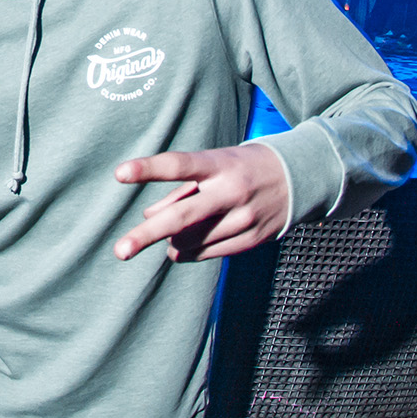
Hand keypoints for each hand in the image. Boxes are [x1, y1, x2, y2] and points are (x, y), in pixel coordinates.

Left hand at [112, 143, 288, 262]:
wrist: (297, 177)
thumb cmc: (241, 167)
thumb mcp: (213, 164)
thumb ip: (181, 188)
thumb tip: (149, 217)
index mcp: (218, 164)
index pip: (177, 165)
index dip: (147, 169)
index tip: (119, 173)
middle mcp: (231, 191)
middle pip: (181, 217)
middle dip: (147, 235)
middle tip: (120, 251)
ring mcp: (243, 218)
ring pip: (191, 241)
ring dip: (171, 241)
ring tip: (169, 234)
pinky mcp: (252, 239)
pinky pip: (208, 253)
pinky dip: (188, 251)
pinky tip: (182, 245)